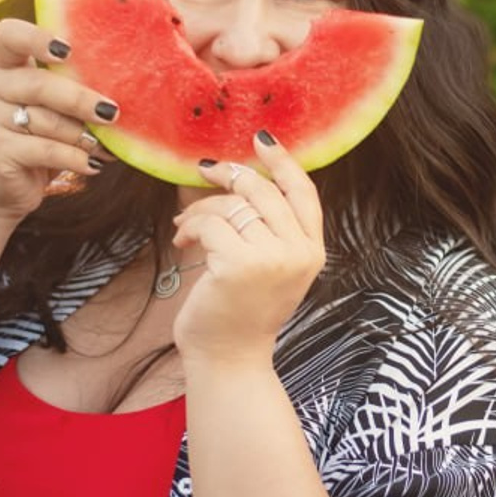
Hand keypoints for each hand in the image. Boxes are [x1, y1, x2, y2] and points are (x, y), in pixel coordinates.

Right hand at [0, 19, 116, 223]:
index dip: (37, 38)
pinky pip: (46, 150)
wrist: (2, 189)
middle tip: (112, 112)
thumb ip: (70, 94)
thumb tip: (124, 95)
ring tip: (107, 149)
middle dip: (80, 99)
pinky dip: (76, 158)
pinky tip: (93, 165)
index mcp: (3, 66)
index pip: (9, 35)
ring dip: (84, 137)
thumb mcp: (52, 111)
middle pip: (39, 84)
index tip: (68, 50)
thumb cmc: (38, 141)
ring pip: (47, 121)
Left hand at [171, 133, 324, 361]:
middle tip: (204, 172)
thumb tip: (240, 176)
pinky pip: (211, 223)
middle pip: (263, 191)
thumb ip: (271, 229)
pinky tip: (183, 241)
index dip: (283, 161)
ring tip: (186, 226)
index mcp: (313, 251)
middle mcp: (299, 253)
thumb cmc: (242, 312)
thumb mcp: (272, 268)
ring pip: (233, 206)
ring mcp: (272, 258)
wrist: (229, 357)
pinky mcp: (239, 264)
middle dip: (228, 176)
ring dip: (201, 209)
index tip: (261, 139)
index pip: (305, 192)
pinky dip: (191, 227)